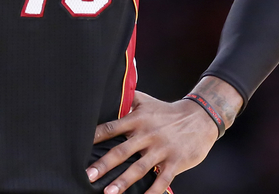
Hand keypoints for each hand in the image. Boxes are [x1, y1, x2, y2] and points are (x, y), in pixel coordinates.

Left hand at [85, 91, 217, 193]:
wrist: (200, 117)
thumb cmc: (168, 112)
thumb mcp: (147, 101)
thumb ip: (128, 99)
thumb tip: (108, 94)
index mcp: (138, 119)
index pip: (112, 127)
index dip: (95, 136)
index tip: (78, 146)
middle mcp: (148, 134)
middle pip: (122, 151)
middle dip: (104, 165)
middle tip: (88, 176)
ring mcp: (162, 149)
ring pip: (140, 168)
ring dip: (123, 181)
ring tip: (108, 193)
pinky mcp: (175, 162)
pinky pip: (162, 180)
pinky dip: (153, 192)